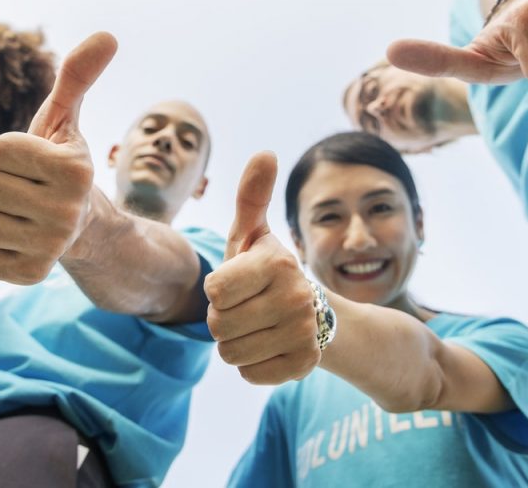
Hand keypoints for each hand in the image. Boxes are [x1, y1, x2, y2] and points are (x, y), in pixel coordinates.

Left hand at [0, 32, 117, 283]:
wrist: (82, 230)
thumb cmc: (58, 166)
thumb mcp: (64, 121)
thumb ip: (76, 77)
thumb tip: (107, 35)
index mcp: (74, 169)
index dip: (4, 153)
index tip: (29, 165)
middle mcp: (67, 211)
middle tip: (18, 192)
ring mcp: (49, 248)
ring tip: (12, 215)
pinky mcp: (29, 276)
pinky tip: (8, 241)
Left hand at [203, 152, 319, 384]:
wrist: (313, 313)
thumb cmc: (266, 270)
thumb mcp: (253, 235)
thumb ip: (251, 197)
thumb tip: (265, 153)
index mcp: (278, 263)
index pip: (213, 291)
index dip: (217, 290)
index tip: (237, 283)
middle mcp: (297, 298)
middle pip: (218, 326)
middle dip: (223, 319)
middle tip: (246, 307)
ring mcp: (305, 334)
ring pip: (230, 354)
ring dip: (235, 344)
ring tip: (257, 326)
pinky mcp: (305, 365)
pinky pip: (250, 374)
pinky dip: (253, 365)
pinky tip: (269, 346)